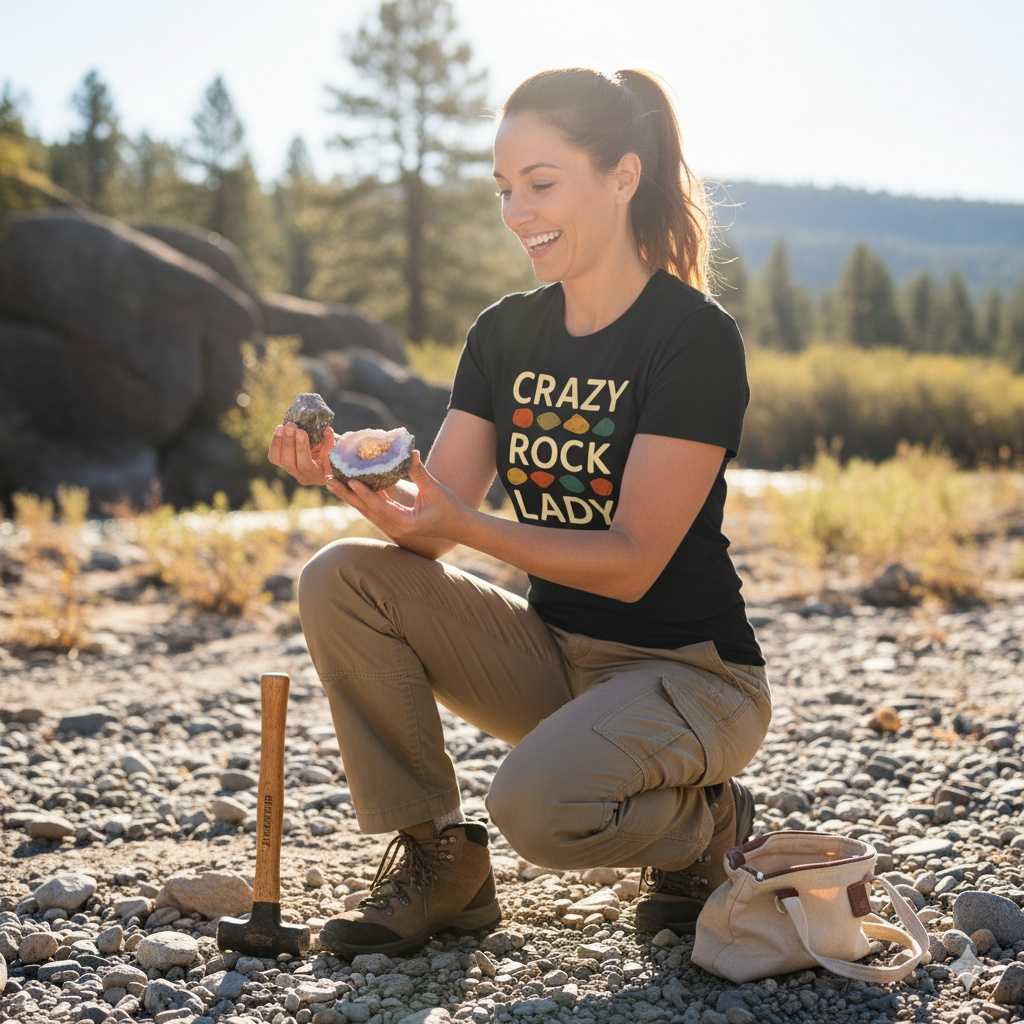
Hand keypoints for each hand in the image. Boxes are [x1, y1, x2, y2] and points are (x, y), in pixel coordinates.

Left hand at [267, 423, 334, 486]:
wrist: (324, 457)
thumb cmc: (333, 453)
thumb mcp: (336, 449)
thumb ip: (331, 442)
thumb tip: (327, 430)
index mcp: (317, 475)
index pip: (305, 464)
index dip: (301, 448)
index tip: (302, 431)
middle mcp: (302, 476)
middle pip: (289, 462)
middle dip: (288, 442)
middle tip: (291, 425)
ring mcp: (291, 471)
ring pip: (278, 460)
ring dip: (279, 441)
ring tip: (282, 427)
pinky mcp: (282, 464)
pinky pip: (274, 456)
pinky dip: (275, 442)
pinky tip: (279, 429)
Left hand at [325, 449, 465, 541]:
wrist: (457, 526)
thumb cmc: (449, 509)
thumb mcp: (435, 490)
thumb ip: (420, 473)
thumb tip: (410, 452)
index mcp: (404, 523)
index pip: (379, 507)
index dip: (364, 493)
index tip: (350, 480)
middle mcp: (394, 526)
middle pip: (365, 509)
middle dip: (347, 494)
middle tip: (329, 479)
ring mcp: (392, 525)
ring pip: (366, 509)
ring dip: (349, 495)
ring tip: (332, 481)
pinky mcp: (393, 520)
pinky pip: (373, 507)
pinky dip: (362, 496)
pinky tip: (351, 484)